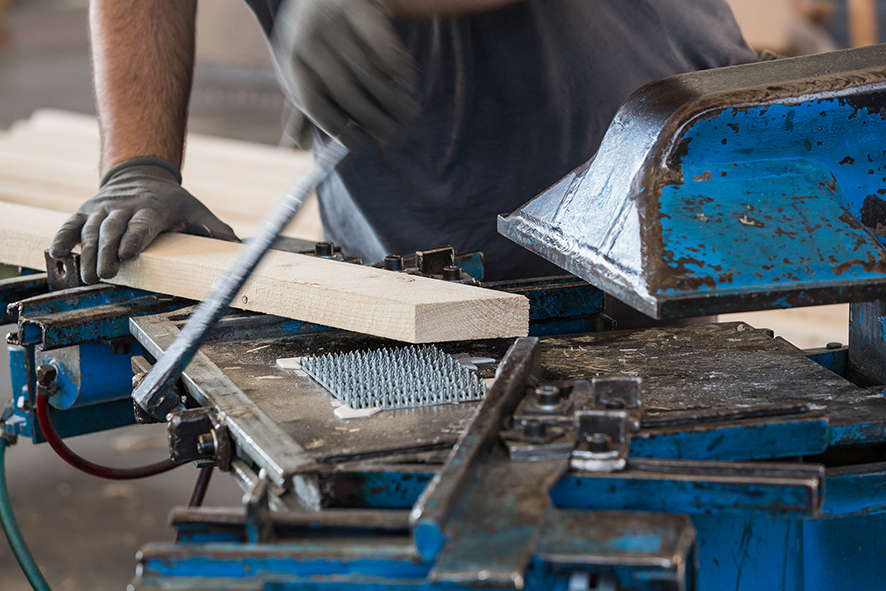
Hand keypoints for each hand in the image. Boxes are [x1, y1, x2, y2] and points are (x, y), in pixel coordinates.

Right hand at [49, 157, 237, 283]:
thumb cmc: (173, 201)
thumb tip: (241, 249)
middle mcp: (124, 207)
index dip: (133, 239)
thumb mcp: (197, 211)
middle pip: (112, 230)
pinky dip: (61, 239)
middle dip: (106, 253)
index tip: (127, 255)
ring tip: (86, 276)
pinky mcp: (85, 211)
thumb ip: (216, 231)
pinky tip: (56, 254)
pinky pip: (70, 225)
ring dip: (85, 254)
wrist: (140, 173)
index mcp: (153, 209)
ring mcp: (102, 209)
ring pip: (90, 231)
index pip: (142, 225)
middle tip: (103, 275)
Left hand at [271, 0, 418, 144]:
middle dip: (371, 117)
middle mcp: (306, 38)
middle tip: (392, 136)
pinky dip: (397, 63)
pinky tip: (409, 80)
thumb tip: (301, 146)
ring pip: (366, 68)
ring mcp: (330, 19)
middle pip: (342, 89)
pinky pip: (381, 41)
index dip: (336, 127)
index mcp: (290, 58)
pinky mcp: (356, 3)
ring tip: (408, 113)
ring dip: (391, 97)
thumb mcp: (303, 66)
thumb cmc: (317, 37)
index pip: (311, 102)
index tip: (360, 144)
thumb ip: (303, 104)